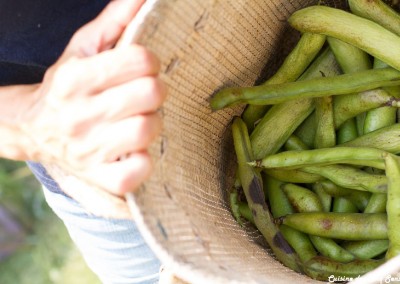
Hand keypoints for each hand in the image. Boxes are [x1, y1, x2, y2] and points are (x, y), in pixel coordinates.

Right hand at [20, 0, 166, 195]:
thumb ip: (115, 21)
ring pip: (147, 129)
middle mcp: (79, 115)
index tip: (143, 68)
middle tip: (146, 94)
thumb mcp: (83, 49)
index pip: (140, 61)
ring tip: (140, 119)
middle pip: (150, 94)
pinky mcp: (100, 177)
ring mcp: (89, 150)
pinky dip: (144, 160)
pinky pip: (138, 170)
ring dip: (153, 122)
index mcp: (75, 78)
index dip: (150, 62)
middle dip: (155, 90)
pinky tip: (136, 149)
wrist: (37, 131)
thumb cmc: (68, 87)